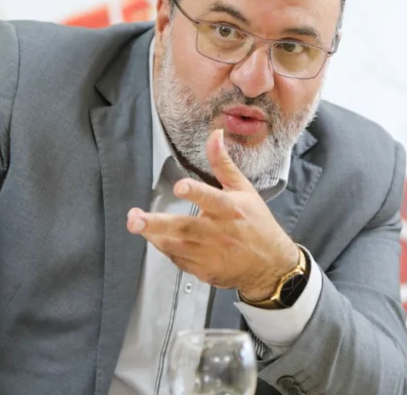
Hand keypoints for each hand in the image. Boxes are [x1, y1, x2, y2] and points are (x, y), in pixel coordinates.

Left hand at [127, 129, 298, 300]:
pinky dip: (166, 249)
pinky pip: (179, 260)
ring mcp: (212, 254)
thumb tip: (214, 135)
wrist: (271, 265)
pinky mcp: (205, 270)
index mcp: (232, 209)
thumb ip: (223, 164)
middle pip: (185, 227)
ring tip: (137, 225)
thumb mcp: (244, 190)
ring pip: (177, 246)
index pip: (212, 199)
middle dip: (157, 223)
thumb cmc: (257, 223)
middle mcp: (220, 233)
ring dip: (154, 236)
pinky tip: (156, 239)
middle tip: (135, 219)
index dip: (195, 192)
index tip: (179, 186)